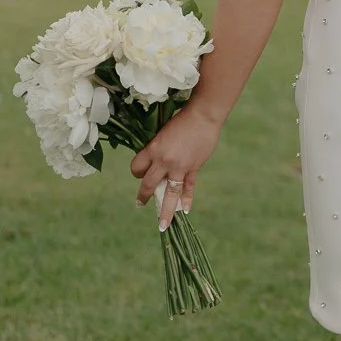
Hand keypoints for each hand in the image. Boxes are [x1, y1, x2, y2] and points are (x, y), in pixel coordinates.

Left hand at [131, 103, 222, 229]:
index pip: (136, 168)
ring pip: (169, 194)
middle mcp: (163, 161)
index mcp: (152, 149)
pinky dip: (187, 200)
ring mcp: (179, 167)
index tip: (139, 173)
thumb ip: (157, 148)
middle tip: (139, 204)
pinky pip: (188, 188)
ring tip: (162, 225)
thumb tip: (155, 161)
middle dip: (143, 196)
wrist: (203, 116)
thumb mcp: (162, 132)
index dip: (136, 172)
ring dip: (164, 210)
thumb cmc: (181, 119)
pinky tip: (185, 210)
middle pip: (148, 184)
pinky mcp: (193, 168)